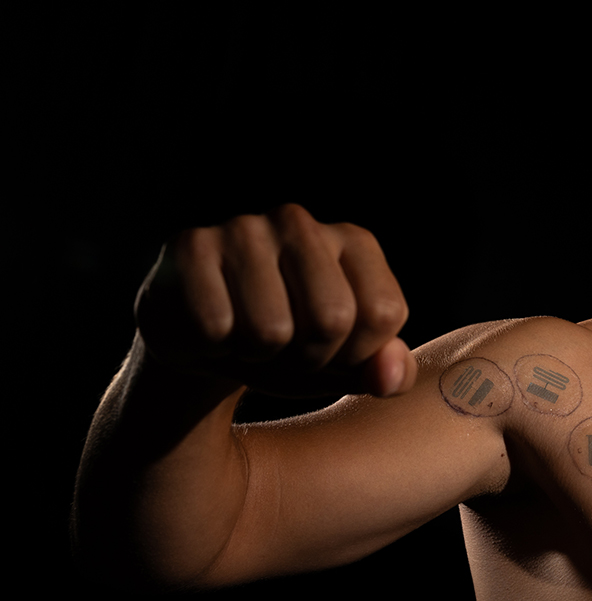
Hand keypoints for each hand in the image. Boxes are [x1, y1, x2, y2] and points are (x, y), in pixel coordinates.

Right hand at [135, 204, 415, 397]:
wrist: (206, 342)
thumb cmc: (293, 348)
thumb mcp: (348, 366)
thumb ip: (390, 374)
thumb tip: (390, 377)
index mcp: (354, 242)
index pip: (382, 313)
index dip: (356, 355)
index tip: (332, 351)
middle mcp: (301, 223)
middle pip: (332, 319)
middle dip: (309, 359)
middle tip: (286, 350)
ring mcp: (244, 229)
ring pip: (271, 330)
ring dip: (259, 356)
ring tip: (248, 337)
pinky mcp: (191, 246)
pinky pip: (215, 328)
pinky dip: (214, 348)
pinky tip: (213, 331)